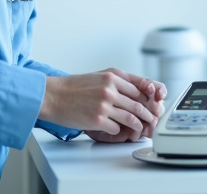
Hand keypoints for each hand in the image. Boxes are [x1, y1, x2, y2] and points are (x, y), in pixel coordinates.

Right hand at [39, 68, 166, 141]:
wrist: (53, 96)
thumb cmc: (74, 88)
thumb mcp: (99, 76)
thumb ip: (118, 81)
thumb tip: (138, 91)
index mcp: (112, 76)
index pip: (140, 89)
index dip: (149, 100)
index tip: (153, 107)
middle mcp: (110, 88)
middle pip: (138, 105)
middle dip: (149, 115)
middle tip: (153, 121)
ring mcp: (104, 104)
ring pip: (131, 118)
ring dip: (138, 126)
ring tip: (140, 129)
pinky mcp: (98, 119)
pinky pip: (117, 129)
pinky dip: (119, 131)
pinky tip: (116, 130)